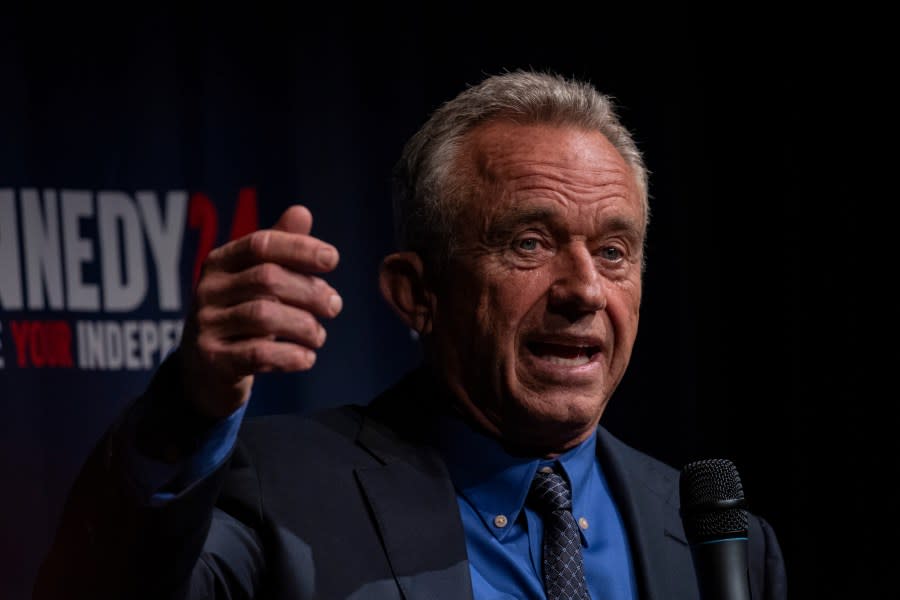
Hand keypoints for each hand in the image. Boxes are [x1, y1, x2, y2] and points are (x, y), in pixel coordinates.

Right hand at [179, 205, 341, 418]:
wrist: (203, 372)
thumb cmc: (238, 316)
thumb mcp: (254, 281)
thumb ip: (279, 250)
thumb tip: (302, 212)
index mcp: (220, 263)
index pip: (260, 244)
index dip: (299, 248)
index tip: (332, 259)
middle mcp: (208, 290)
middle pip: (267, 279)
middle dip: (309, 291)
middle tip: (334, 305)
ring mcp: (207, 326)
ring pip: (264, 316)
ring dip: (304, 325)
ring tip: (319, 335)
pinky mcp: (213, 361)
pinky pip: (257, 355)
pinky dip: (290, 356)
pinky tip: (307, 357)